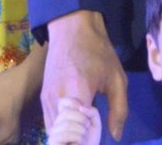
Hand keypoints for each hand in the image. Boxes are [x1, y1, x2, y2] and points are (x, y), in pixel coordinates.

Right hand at [41, 11, 126, 141]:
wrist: (72, 28)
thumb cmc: (98, 52)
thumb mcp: (117, 79)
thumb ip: (119, 110)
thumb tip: (116, 135)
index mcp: (76, 96)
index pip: (75, 136)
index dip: (86, 140)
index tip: (95, 136)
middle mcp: (56, 101)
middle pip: (62, 138)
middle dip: (78, 140)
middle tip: (92, 133)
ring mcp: (46, 101)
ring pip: (54, 133)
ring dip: (69, 136)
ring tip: (85, 128)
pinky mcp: (42, 98)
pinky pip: (50, 124)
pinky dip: (61, 129)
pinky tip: (76, 121)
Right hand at [46, 98, 100, 144]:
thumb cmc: (90, 142)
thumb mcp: (95, 124)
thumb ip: (92, 111)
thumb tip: (81, 108)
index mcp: (65, 118)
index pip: (63, 102)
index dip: (74, 103)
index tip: (85, 112)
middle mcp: (56, 125)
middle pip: (65, 112)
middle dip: (82, 119)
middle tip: (87, 129)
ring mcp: (53, 136)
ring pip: (66, 124)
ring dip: (81, 131)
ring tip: (83, 139)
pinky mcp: (53, 144)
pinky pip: (63, 135)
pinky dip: (77, 138)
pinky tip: (79, 143)